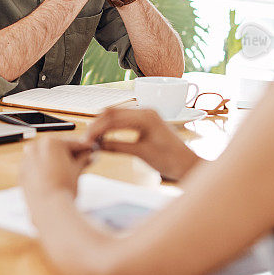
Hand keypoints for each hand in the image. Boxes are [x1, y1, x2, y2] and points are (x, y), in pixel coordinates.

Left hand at [20, 136, 94, 201]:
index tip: (90, 150)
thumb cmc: (63, 188)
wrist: (49, 209)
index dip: (83, 148)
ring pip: (43, 157)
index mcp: (50, 143)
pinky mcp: (22, 175)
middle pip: (56, 148)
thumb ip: (82, 160)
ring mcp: (26, 161)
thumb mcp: (77, 170)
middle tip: (81, 160)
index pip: (71, 142)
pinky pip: (35, 168)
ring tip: (68, 171)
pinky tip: (54, 178)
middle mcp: (35, 148)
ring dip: (55, 161)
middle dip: (68, 154)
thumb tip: (88, 157)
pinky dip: (44, 170)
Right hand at [84, 109, 198, 180]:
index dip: (97, 128)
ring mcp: (145, 114)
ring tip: (93, 139)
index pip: (113, 117)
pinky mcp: (145, 121)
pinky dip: (112, 127)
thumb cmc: (170, 159)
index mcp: (146, 116)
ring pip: (116, 115)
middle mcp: (145, 110)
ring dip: (103, 125)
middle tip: (86, 140)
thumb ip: (117, 147)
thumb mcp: (141, 153)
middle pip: (112, 112)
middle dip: (97, 125)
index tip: (87, 139)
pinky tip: (105, 136)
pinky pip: (123, 119)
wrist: (187, 164)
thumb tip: (97, 145)